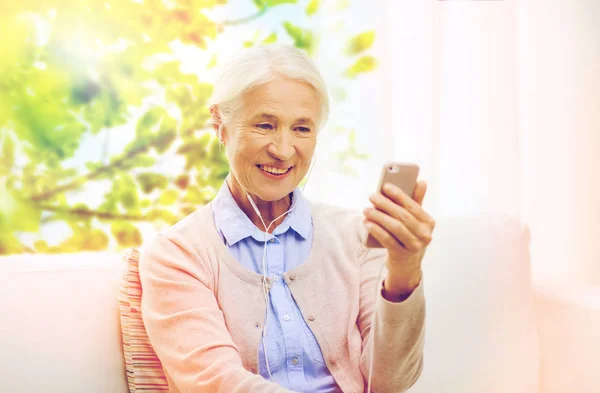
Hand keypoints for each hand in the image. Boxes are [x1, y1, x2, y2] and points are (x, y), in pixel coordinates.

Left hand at [363, 181, 435, 297]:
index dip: (399, 195)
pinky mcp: (401, 255)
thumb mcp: (415, 222)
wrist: (406, 266)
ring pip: (394, 227)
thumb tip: (421, 181)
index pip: (413, 205)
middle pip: (403, 216)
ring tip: (366, 209)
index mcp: (429, 223)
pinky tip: (367, 223)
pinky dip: (376, 230)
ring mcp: (414, 246)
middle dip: (385, 204)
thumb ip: (416, 202)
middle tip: (372, 196)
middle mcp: (425, 235)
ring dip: (378, 216)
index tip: (385, 186)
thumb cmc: (409, 236)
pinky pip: (387, 239)